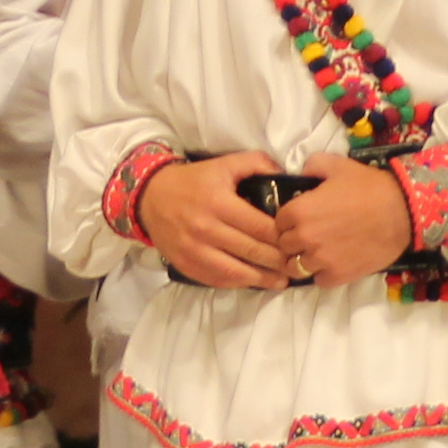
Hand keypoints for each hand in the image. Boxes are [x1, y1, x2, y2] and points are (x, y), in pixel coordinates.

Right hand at [136, 151, 286, 289]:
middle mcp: (206, 229)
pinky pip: (215, 279)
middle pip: (252, 252)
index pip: (261, 228)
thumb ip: (256, 164)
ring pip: (236, 271)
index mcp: (219, 204)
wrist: (149, 196)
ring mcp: (193, 250)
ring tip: (280, 281)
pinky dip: (237, 283)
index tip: (298, 242)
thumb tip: (284, 175)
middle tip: (296, 265)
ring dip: (262, 279)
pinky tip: (252, 281)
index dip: (284, 238)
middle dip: (279, 261)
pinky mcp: (184, 263)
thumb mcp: (224, 164)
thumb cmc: (192, 181)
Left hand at [276, 153, 414, 289]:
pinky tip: (333, 264)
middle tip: (310, 236)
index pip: (277, 222)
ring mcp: (320, 259)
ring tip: (318, 253)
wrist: (407, 211)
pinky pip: (318, 281)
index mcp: (298, 212)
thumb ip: (312, 166)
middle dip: (293, 241)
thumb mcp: (338, 166)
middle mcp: (304, 238)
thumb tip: (301, 171)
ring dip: (303, 260)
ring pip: (295, 267)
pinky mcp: (338, 275)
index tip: (299, 220)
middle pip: (284, 246)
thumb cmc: (371, 187)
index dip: (288, 221)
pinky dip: (323, 274)